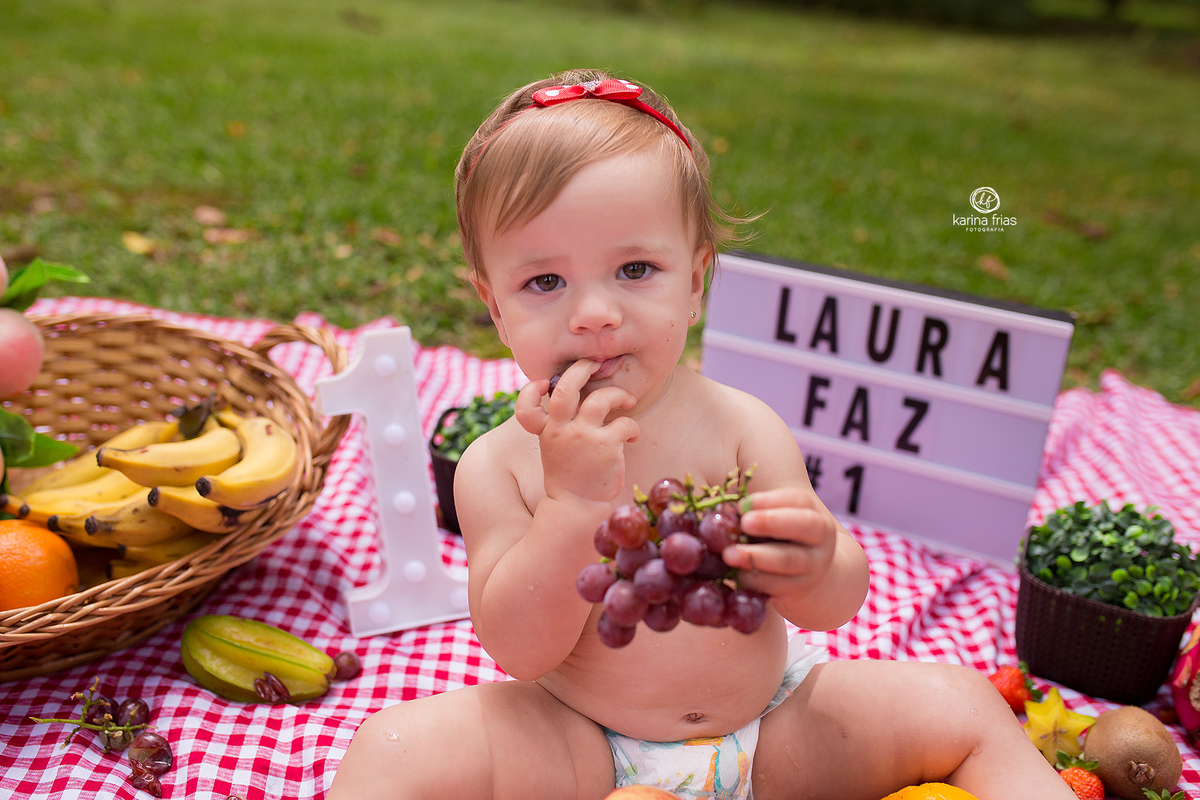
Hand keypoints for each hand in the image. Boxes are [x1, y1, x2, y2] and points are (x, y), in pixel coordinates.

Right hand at [513, 359, 638, 504]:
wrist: (577, 506)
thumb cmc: (569, 476)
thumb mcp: (555, 449)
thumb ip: (561, 426)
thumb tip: (580, 400)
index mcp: (548, 430)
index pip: (527, 404)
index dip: (531, 390)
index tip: (544, 383)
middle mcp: (562, 430)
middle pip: (567, 386)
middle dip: (583, 368)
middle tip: (597, 363)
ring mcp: (584, 436)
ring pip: (602, 398)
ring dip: (619, 394)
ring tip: (628, 400)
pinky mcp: (607, 445)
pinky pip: (625, 423)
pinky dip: (632, 427)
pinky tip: (632, 437)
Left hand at [722, 486, 838, 601]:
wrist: (807, 576)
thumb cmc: (780, 538)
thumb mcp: (774, 520)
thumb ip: (753, 513)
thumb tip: (724, 511)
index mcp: (813, 513)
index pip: (798, 500)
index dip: (769, 500)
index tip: (742, 505)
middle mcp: (820, 539)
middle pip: (804, 525)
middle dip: (771, 521)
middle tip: (744, 523)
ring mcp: (813, 567)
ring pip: (788, 560)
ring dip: (756, 557)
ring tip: (729, 554)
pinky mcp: (799, 591)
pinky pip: (776, 586)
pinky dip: (753, 580)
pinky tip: (736, 574)